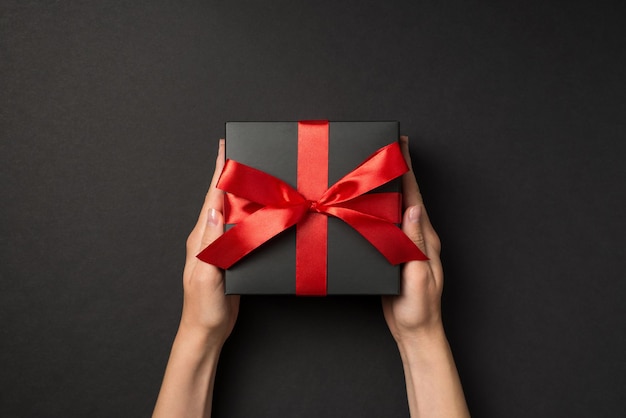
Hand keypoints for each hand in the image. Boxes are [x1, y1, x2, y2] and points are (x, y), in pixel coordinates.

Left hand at [181, 138, 238, 344]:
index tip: (224, 149)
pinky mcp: (231, 257)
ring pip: (232, 212)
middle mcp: (208, 238)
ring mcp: (219, 247)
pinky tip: (258, 211)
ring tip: (252, 175)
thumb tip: (214, 208)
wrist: (207, 331)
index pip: (211, 198)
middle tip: (242, 153)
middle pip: (220, 199)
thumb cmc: (203, 307)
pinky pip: (241, 228)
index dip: (218, 173)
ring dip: (240, 192)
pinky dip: (249, 214)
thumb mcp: (205, 275)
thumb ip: (210, 243)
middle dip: (229, 175)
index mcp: (200, 238)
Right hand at [382, 136, 469, 417]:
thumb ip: (416, 245)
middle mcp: (418, 237)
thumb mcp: (418, 277)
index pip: (414, 197)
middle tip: (388, 147)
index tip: (401, 146)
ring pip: (397, 208)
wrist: (415, 331)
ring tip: (378, 167)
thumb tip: (413, 209)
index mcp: (425, 238)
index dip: (408, 171)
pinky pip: (387, 224)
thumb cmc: (418, 309)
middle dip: (400, 170)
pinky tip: (370, 203)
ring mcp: (407, 245)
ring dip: (390, 185)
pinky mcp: (395, 254)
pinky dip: (380, 207)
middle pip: (407, 196)